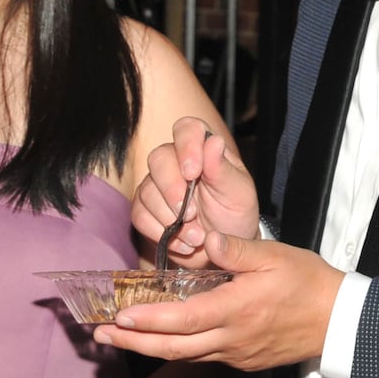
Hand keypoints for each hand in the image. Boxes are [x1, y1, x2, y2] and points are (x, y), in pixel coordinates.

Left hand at [94, 231, 344, 371]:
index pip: (184, 319)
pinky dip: (174, 349)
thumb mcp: (275, 255)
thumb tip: (204, 238)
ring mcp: (236, 353)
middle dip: (134, 341)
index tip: (122, 315)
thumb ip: (237, 249)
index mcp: (238, 309)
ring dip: (148, 347)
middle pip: (174, 346)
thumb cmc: (308, 282)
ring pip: (184, 355)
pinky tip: (157, 339)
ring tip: (117, 337)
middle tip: (100, 333)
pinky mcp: (241, 359)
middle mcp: (232, 337)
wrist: (338, 320)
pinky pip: (201, 357)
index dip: (151, 320)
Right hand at [134, 117, 258, 266]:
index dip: (186, 146)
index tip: (193, 172)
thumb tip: (213, 141)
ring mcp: (157, 185)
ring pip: (147, 191)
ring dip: (170, 218)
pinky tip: (182, 243)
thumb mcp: (239, 193)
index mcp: (202, 149)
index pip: (186, 129)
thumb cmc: (234, 214)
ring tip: (197, 236)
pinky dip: (160, 232)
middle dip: (173, 189)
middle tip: (193, 214)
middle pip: (158, 158)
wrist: (224, 248)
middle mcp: (175, 161)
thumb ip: (223, 169)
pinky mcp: (145, 209)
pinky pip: (139, 216)